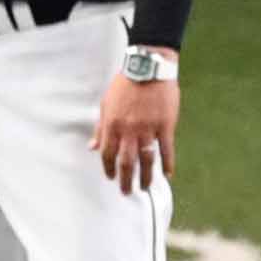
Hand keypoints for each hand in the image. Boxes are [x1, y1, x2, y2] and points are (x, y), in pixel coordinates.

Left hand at [90, 70, 179, 195]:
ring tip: (145, 188)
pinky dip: (167, 164)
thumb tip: (92, 147)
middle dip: (125, 179)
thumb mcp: (106, 104)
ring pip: (146, 159)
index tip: (110, 178)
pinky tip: (167, 175)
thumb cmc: (124, 85)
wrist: (147, 69)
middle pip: (126, 162)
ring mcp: (148, 129)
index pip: (108, 154)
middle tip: (126, 192)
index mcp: (112, 125)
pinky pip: (167, 149)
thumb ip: (100, 128)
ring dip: (146, 176)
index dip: (108, 168)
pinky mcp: (166, 126)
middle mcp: (129, 131)